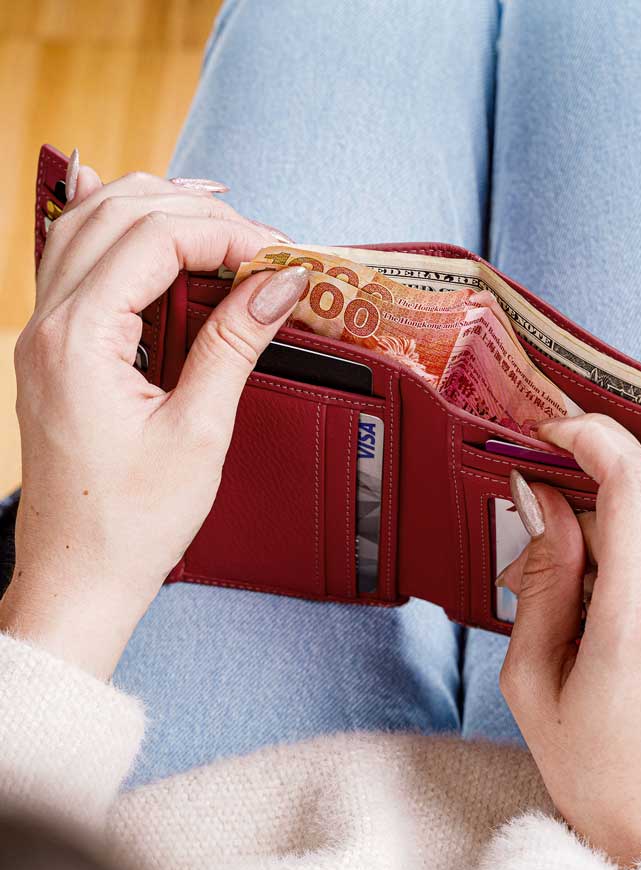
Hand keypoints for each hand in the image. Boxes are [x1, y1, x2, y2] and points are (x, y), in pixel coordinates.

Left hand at [1, 155, 309, 678]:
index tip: (278, 253)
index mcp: (79, 340)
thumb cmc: (131, 519)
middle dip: (197, 211)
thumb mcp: (199, 432)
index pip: (154, 238)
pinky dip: (118, 231)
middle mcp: (49, 324)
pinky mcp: (56, 349)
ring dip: (156, 208)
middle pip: (118, 214)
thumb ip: (234, 343)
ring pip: (88, 224)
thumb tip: (278, 283)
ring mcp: (44, 333)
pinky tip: (141, 216)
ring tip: (219, 215)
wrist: (78, 573)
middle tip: (261, 241)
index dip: (225, 232)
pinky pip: (75, 260)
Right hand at [498, 414, 640, 865]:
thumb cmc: (600, 776)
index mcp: (640, 625)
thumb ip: (540, 579)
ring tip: (607, 642)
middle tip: (556, 590)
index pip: (632, 486)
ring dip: (627, 573)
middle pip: (636, 525)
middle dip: (588, 539)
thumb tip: (543, 504)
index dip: (593, 439)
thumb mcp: (533, 682)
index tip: (559, 436)